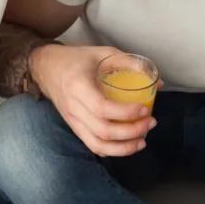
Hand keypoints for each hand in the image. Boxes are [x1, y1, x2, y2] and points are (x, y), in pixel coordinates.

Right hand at [30, 43, 156, 156]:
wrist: (46, 68)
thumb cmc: (76, 59)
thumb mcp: (102, 53)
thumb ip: (129, 63)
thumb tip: (157, 83)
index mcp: (78, 86)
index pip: (101, 108)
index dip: (125, 113)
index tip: (144, 109)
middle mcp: (73, 107)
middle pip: (103, 130)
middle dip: (131, 132)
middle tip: (150, 123)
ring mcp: (72, 120)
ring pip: (97, 144)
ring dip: (123, 148)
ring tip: (142, 141)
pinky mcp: (74, 127)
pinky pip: (92, 145)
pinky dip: (111, 150)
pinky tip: (127, 145)